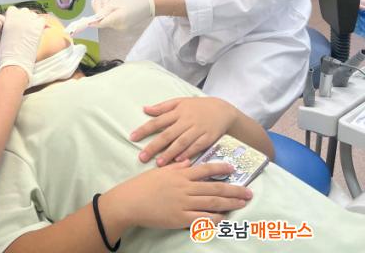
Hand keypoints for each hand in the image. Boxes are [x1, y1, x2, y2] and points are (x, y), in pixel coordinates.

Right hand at [0, 7, 44, 84]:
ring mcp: (29, 21)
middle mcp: (19, 16)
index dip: (14, 16)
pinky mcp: (38, 27)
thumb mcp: (2, 35)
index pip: (13, 9)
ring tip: (30, 31)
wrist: (16, 61)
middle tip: (23, 28)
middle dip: (24, 17)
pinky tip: (37, 32)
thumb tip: (12, 24)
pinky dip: (40, 24)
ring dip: (32, 20)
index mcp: (9, 18)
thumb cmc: (7, 52)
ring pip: (33, 15)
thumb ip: (7, 26)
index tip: (15, 23)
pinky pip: (41, 20)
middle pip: (24, 11)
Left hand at [91, 0, 154, 30]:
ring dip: (106, 8)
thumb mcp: (118, 1)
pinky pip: (112, 19)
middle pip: (102, 19)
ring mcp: (122, 27)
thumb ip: (104, 10)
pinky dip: (111, 12)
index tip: (83, 20)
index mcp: (117, 20)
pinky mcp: (124, 26)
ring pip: (107, 18)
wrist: (151, 3)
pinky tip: (116, 4)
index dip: (91, 21)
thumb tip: (94, 18)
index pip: (99, 23)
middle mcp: (119, 27)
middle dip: (99, 9)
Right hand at [103, 161, 252, 230]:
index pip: (204, 169)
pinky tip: (224, 218)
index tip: (232, 168)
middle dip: (233, 189)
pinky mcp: (180, 218)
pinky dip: (214, 218)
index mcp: (180, 174)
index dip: (220, 168)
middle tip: (248, 192)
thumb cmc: (143, 185)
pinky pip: (202, 218)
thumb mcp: (159, 171)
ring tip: (242, 203)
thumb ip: (175, 166)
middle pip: (214, 187)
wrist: (130, 201)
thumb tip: (187, 161)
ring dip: (229, 203)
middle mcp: (185, 187)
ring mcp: (183, 203)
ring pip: (212, 202)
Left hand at [131, 98, 237, 165]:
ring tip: (159, 163)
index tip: (132, 137)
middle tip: (142, 157)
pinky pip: (197, 146)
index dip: (144, 129)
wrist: (222, 109)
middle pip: (167, 134)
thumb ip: (162, 107)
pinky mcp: (208, 137)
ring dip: (170, 153)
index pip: (157, 121)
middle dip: (154, 146)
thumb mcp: (179, 102)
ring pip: (181, 142)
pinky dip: (189, 153)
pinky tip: (180, 161)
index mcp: (177, 112)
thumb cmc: (197, 106)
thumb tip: (145, 109)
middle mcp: (186, 120)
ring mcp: (198, 129)